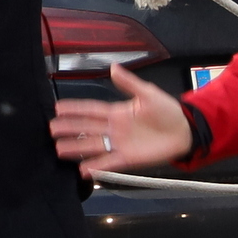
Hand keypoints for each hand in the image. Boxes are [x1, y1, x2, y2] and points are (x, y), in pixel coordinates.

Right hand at [49, 63, 192, 176]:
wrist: (186, 131)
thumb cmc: (168, 111)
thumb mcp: (149, 93)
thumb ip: (129, 83)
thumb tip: (112, 67)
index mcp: (116, 112)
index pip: (90, 110)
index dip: (74, 109)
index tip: (57, 108)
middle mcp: (113, 129)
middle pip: (86, 129)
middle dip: (68, 129)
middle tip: (51, 130)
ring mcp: (119, 144)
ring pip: (93, 146)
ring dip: (76, 148)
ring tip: (58, 150)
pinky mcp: (128, 158)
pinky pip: (109, 162)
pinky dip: (95, 167)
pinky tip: (81, 170)